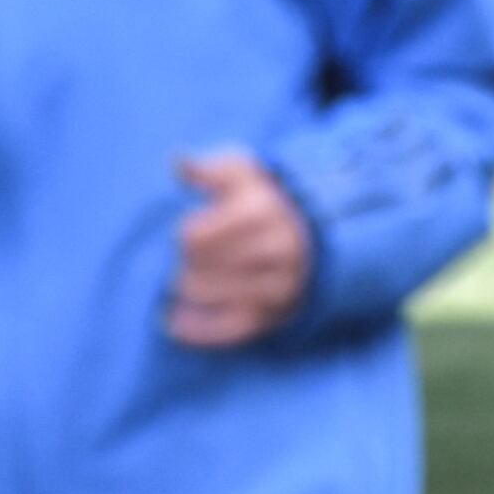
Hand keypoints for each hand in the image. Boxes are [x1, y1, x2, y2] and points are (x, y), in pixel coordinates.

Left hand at [168, 151, 312, 346]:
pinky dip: (199, 329)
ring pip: (208, 295)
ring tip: (188, 283)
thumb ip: (213, 168)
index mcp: (263, 212)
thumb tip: (179, 164)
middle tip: (192, 260)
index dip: (185, 234)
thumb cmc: (267, 205)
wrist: (317, 241)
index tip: (191, 232)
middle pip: (197, 266)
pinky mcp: (277, 315)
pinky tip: (177, 322)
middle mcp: (275, 250)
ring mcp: (278, 286)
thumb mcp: (247, 175)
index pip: (194, 236)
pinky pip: (230, 329)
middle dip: (186, 263)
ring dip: (189, 290)